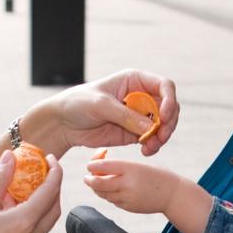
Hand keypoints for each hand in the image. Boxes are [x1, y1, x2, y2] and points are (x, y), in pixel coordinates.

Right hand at [0, 151, 64, 232]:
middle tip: (41, 169)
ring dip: (40, 201)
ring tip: (18, 186)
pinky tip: (9, 205)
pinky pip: (34, 230)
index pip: (50, 192)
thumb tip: (9, 157)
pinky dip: (30, 214)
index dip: (54, 172)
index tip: (49, 158)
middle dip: (52, 186)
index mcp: (23, 224)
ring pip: (45, 220)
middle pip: (53, 207)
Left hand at [18, 69, 180, 158]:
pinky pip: (152, 139)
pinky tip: (146, 151)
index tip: (163, 116)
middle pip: (169, 107)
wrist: (63, 123)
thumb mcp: (100, 105)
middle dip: (169, 122)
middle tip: (160, 136)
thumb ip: (125, 115)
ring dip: (162, 136)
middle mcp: (141, 96)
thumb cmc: (78, 104)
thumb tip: (151, 127)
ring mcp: (139, 115)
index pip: (164, 85)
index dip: (169, 99)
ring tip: (151, 147)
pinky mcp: (134, 133)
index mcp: (135, 80)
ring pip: (164, 125)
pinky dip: (153, 146)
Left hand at [83, 156, 183, 213]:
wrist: (173, 194)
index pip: (103, 166)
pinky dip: (108, 195)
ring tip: (97, 183)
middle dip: (89, 180)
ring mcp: (127, 197)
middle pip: (98, 183)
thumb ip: (120, 168)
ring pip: (103, 194)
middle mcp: (127, 184)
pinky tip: (111, 190)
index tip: (90, 164)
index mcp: (131, 169)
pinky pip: (112, 201)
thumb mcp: (139, 166)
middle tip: (86, 177)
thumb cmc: (156, 175)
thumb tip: (98, 170)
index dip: (93, 165)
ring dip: (97, 188)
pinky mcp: (128, 207)